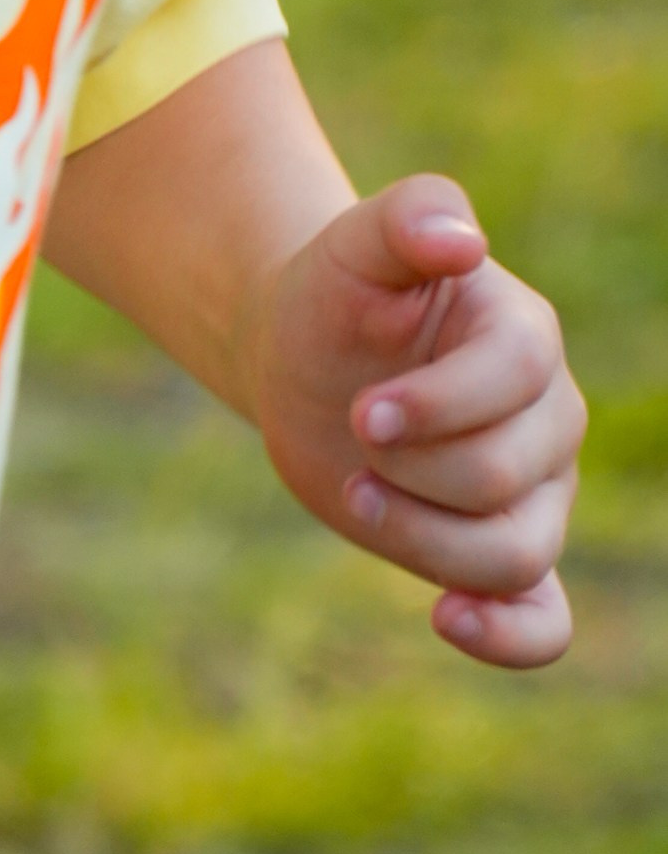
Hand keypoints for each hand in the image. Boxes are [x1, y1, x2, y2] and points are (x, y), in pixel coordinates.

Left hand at [250, 176, 583, 669]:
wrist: (304, 358)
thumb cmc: (336, 293)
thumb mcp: (353, 241)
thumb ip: (408, 216)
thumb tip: (462, 239)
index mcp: (526, 337)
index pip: (516, 382)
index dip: (435, 407)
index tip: (362, 411)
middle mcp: (549, 421)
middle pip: (505, 477)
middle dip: (410, 469)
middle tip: (353, 437)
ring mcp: (535, 494)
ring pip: (515, 554)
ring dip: (424, 542)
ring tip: (358, 495)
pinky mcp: (500, 554)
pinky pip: (544, 622)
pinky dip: (510, 637)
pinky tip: (447, 620)